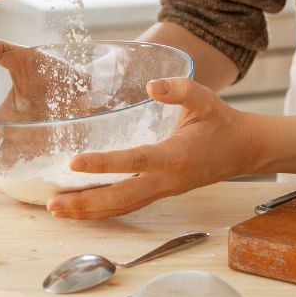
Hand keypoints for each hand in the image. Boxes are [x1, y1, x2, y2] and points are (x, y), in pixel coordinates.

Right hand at [0, 37, 103, 199]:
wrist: (87, 78)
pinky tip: (37, 193)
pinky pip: (45, 173)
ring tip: (13, 196)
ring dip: (12, 186)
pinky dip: (39, 185)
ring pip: (18, 174)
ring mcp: (38, 146)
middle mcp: (17, 135)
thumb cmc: (51, 68)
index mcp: (4, 116)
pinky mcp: (58, 153)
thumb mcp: (23, 55)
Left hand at [44, 77, 267, 219]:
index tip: (74, 162)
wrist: (242, 150)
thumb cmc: (220, 121)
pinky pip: (128, 206)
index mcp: (175, 156)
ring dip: (89, 212)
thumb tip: (151, 85)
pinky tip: (81, 207)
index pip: (134, 162)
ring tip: (57, 210)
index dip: (104, 164)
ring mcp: (163, 191)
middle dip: (86, 204)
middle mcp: (167, 180)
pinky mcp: (160, 193)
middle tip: (53, 205)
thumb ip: (179, 88)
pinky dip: (102, 210)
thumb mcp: (204, 97)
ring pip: (122, 208)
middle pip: (121, 199)